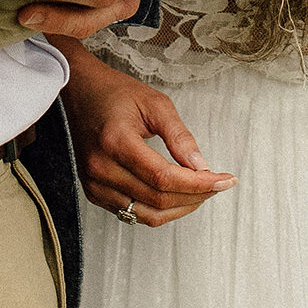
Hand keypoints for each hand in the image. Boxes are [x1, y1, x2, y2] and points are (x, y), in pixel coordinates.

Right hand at [63, 44, 234, 225]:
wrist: (83, 93)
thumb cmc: (116, 93)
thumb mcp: (155, 104)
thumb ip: (180, 136)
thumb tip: (202, 167)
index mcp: (115, 142)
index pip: (164, 177)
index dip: (199, 183)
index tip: (224, 180)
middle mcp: (101, 168)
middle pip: (158, 199)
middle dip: (196, 195)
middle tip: (219, 183)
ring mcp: (95, 184)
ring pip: (147, 215)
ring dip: (180, 208)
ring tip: (201, 192)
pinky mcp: (94, 193)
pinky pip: (133, 214)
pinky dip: (160, 210)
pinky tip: (176, 195)